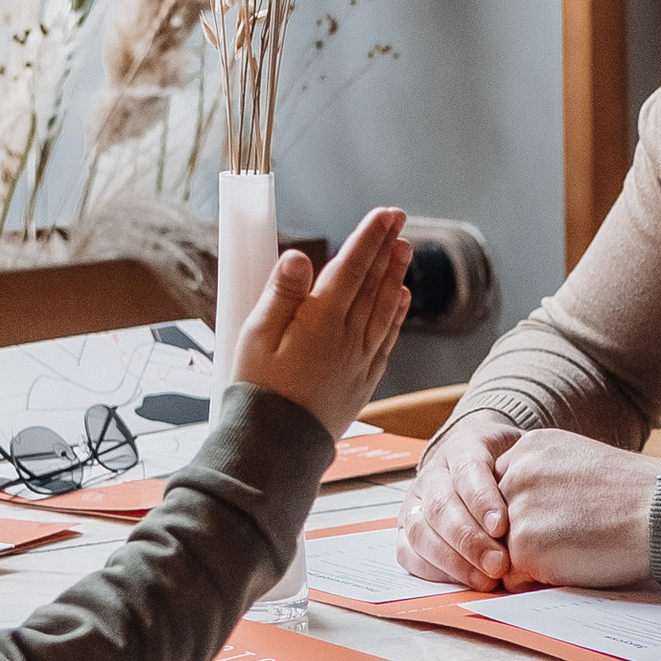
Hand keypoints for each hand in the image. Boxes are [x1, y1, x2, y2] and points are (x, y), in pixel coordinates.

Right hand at [232, 205, 411, 439]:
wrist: (276, 446)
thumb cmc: (259, 391)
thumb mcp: (257, 336)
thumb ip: (282, 293)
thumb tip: (300, 256)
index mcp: (321, 320)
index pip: (352, 268)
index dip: (370, 238)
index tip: (385, 214)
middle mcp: (348, 337)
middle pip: (373, 284)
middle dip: (386, 249)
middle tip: (399, 223)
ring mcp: (359, 360)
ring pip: (384, 309)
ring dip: (395, 277)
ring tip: (404, 252)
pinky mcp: (362, 381)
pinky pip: (386, 338)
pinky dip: (396, 314)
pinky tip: (400, 300)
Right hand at [398, 417, 519, 586]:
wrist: (483, 456)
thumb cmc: (509, 462)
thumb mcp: (524, 455)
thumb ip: (530, 476)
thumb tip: (545, 513)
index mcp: (462, 446)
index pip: (466, 471)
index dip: (481, 501)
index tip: (501, 527)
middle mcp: (433, 473)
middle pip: (441, 506)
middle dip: (469, 540)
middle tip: (498, 564)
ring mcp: (416, 501)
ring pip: (420, 531)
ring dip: (453, 561)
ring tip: (485, 580)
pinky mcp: (407, 528)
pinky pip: (408, 552)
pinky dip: (434, 570)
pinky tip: (462, 580)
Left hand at [491, 432, 660, 586]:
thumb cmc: (638, 497)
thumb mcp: (582, 466)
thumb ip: (546, 481)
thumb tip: (524, 517)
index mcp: (530, 446)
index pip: (499, 490)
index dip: (527, 515)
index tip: (557, 523)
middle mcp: (515, 471)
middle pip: (493, 522)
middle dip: (522, 539)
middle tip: (569, 539)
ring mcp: (516, 507)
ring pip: (500, 551)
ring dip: (530, 562)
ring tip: (576, 549)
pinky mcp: (524, 544)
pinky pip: (512, 578)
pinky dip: (537, 582)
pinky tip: (573, 566)